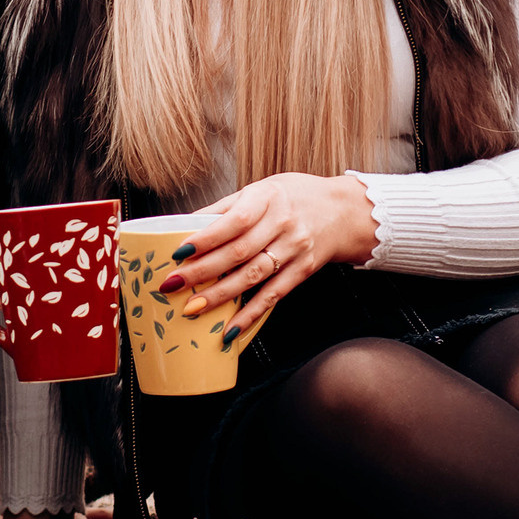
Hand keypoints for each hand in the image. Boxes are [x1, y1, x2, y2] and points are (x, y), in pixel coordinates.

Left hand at [155, 172, 378, 345]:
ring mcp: (295, 249)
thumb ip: (225, 207)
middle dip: (203, 271)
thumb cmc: (295, 197)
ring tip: (193, 308)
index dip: (206, 238)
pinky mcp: (303, 271)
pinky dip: (251, 314)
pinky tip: (230, 329)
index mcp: (268, 198)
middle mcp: (283, 224)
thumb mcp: (261, 189)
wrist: (344, 211)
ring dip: (221, 295)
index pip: (234, 220)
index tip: (179, 253)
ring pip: (254, 276)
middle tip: (174, 285)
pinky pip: (273, 296)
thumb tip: (185, 224)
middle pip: (239, 251)